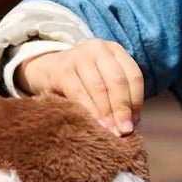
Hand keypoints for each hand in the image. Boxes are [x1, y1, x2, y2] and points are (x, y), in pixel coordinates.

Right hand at [17, 39, 143, 134]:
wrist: (44, 69)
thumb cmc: (81, 80)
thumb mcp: (102, 79)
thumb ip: (117, 96)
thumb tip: (130, 124)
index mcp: (115, 51)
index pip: (133, 76)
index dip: (136, 101)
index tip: (134, 123)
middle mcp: (98, 49)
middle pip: (117, 81)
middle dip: (122, 109)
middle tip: (124, 131)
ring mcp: (79, 56)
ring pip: (99, 88)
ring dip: (106, 114)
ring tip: (111, 132)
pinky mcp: (61, 69)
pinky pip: (78, 94)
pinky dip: (89, 111)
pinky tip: (93, 125)